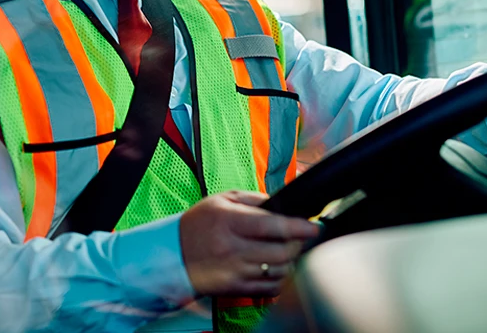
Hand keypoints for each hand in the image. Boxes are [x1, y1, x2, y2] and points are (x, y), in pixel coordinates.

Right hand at [179, 190, 319, 296]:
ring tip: (288, 252)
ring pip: (278, 271)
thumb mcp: (222, 200)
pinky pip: (269, 288)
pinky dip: (280, 280)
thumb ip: (254, 199)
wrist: (172, 252)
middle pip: (281, 252)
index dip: (298, 227)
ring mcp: (234, 272)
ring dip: (290, 262)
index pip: (272, 225)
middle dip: (298, 245)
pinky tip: (276, 268)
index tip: (314, 227)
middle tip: (301, 238)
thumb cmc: (200, 223)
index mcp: (229, 221)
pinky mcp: (234, 289)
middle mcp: (231, 248)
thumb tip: (284, 204)